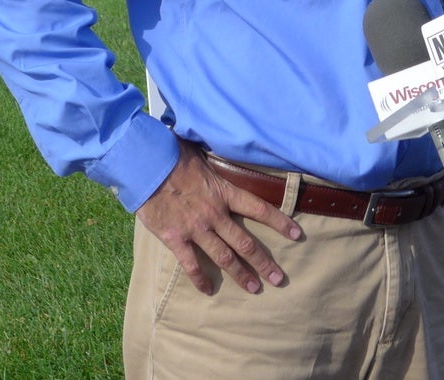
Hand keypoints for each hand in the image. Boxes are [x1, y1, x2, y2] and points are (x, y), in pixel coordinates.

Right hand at [134, 142, 303, 295]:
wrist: (146, 165)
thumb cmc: (174, 155)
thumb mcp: (204, 157)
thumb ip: (218, 166)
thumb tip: (229, 153)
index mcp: (224, 192)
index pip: (260, 209)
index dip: (280, 223)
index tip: (296, 235)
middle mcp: (215, 213)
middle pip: (245, 243)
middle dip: (264, 262)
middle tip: (278, 279)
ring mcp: (196, 228)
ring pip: (224, 257)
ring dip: (241, 274)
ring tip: (254, 288)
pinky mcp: (175, 238)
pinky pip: (191, 264)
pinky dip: (201, 279)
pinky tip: (208, 290)